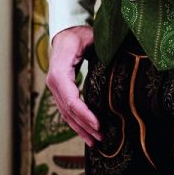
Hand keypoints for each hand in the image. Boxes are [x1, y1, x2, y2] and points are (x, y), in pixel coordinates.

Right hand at [47, 25, 100, 145]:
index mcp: (59, 72)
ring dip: (80, 129)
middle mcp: (53, 82)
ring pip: (66, 113)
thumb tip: (120, 59)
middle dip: (84, 126)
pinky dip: (76, 122)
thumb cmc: (79, 35)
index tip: (98, 125)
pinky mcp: (59, 91)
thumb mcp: (90, 38)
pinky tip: (86, 132)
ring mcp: (55, 88)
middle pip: (68, 110)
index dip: (84, 114)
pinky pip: (66, 110)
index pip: (71, 99)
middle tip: (101, 138)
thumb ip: (101, 50)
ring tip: (95, 141)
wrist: (65, 33)